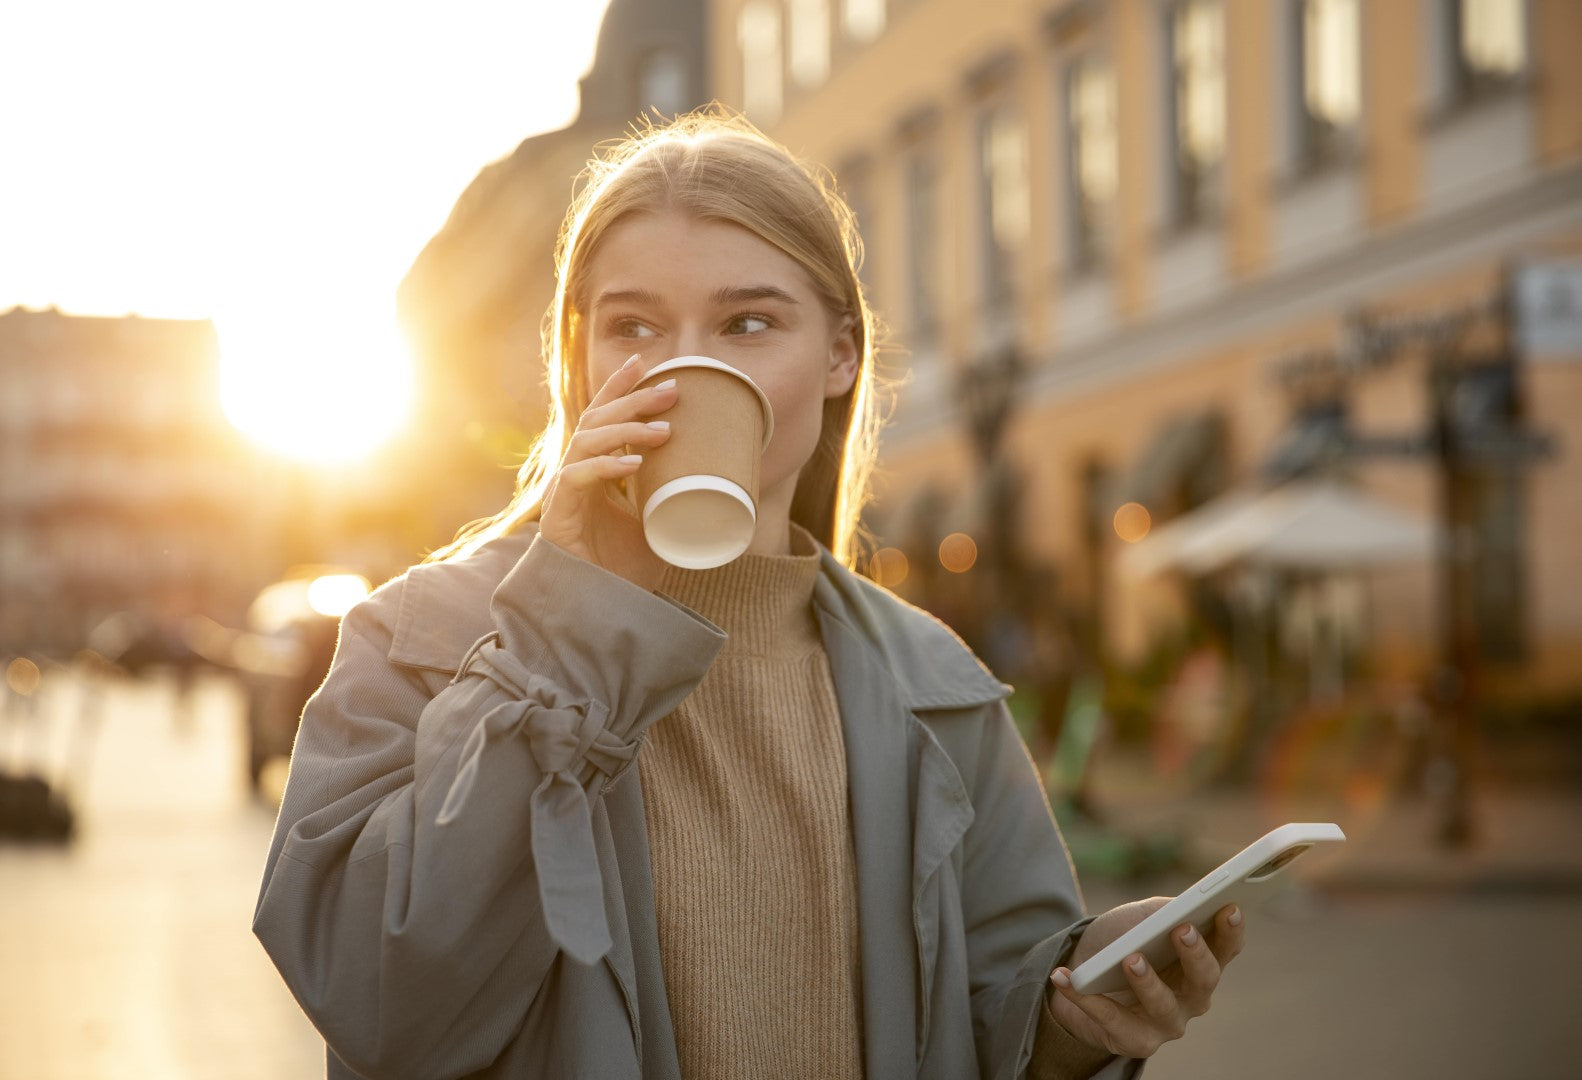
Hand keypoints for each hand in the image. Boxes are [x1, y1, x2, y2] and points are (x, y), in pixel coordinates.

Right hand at [539, 354, 677, 586]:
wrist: (601, 609)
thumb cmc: (625, 569)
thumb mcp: (659, 523)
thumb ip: (674, 499)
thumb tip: (721, 480)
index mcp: (597, 469)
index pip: (603, 416)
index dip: (619, 387)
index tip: (645, 363)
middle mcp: (576, 473)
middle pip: (597, 420)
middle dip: (633, 400)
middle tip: (671, 390)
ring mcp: (565, 492)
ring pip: (587, 442)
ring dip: (626, 431)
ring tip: (663, 430)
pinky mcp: (558, 515)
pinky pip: (578, 479)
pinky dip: (607, 468)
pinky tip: (635, 466)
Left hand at [1046, 898, 1244, 1058]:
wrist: (1081, 972)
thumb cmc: (1121, 940)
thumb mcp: (1141, 918)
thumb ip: (1163, 911)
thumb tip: (1178, 909)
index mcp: (1200, 963)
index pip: (1226, 948)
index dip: (1231, 930)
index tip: (1228, 907)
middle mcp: (1192, 997)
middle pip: (1204, 979)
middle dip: (1195, 954)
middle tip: (1181, 930)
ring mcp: (1167, 1023)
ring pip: (1163, 1006)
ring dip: (1147, 981)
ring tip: (1130, 958)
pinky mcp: (1136, 1041)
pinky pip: (1112, 1020)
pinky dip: (1087, 998)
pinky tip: (1066, 978)